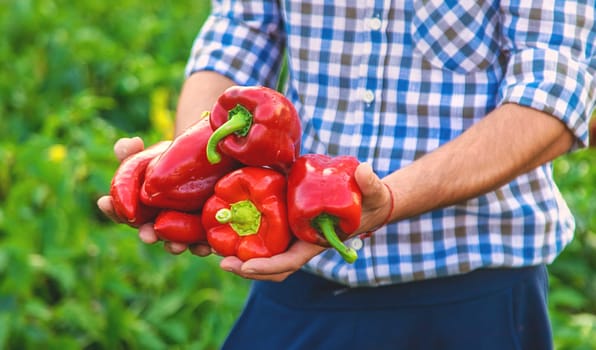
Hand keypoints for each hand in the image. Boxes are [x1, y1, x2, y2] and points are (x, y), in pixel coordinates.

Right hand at [96, 137, 212, 255]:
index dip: (112, 208)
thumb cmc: (166, 163)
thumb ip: (132, 151)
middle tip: (147, 235)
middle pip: (148, 233)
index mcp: (138, 210)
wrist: (200, 167)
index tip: (105, 202)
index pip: (120, 212)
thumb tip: (131, 143)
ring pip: (175, 244)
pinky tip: (208, 247)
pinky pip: (202, 244)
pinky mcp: (203, 233)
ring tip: (177, 246)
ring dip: (174, 246)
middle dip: (147, 235)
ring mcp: (179, 232)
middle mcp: (156, 225)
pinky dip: (204, 247)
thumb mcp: (150, 154)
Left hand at [219, 162, 392, 281]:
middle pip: (272, 265)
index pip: (290, 261)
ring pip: (265, 254)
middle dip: (247, 268)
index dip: (268, 267)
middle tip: (222, 262)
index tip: (246, 266)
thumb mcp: (373, 192)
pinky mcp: (288, 224)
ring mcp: (293, 236)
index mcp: (316, 243)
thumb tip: (365, 169)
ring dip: (242, 256)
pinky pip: (265, 236)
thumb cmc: (371, 200)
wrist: (368, 202)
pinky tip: (228, 227)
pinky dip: (247, 236)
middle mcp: (301, 243)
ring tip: (216, 250)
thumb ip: (369, 183)